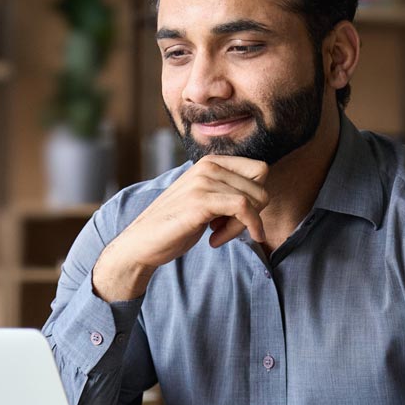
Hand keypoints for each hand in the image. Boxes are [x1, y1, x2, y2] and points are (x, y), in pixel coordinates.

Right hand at [92, 156, 268, 300]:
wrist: (142, 242)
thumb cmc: (175, 224)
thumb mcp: (205, 199)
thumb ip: (228, 191)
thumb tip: (262, 195)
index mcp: (210, 162)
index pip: (259, 170)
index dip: (256, 197)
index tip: (236, 217)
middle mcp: (208, 165)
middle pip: (261, 185)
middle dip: (253, 213)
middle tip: (227, 229)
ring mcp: (204, 181)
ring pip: (254, 199)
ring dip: (242, 226)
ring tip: (217, 236)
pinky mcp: (201, 200)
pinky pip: (244, 209)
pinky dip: (243, 229)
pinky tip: (216, 241)